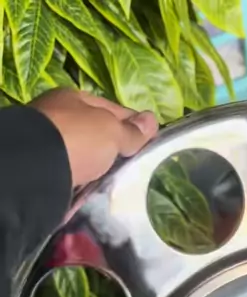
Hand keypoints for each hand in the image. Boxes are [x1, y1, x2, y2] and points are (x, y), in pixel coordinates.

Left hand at [31, 88, 157, 186]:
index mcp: (73, 99)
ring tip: (118, 182)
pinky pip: (73, 174)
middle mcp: (58, 118)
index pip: (111, 108)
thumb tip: (152, 120)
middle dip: (114, 148)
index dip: (132, 124)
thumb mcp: (110, 132)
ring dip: (99, 167)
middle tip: (136, 166)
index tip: (150, 140)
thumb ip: (130, 131)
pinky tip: (95, 189)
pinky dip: (84, 182)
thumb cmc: (76, 138)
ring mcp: (49, 144)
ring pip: (84, 155)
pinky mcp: (46, 170)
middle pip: (95, 133)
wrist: (36, 169)